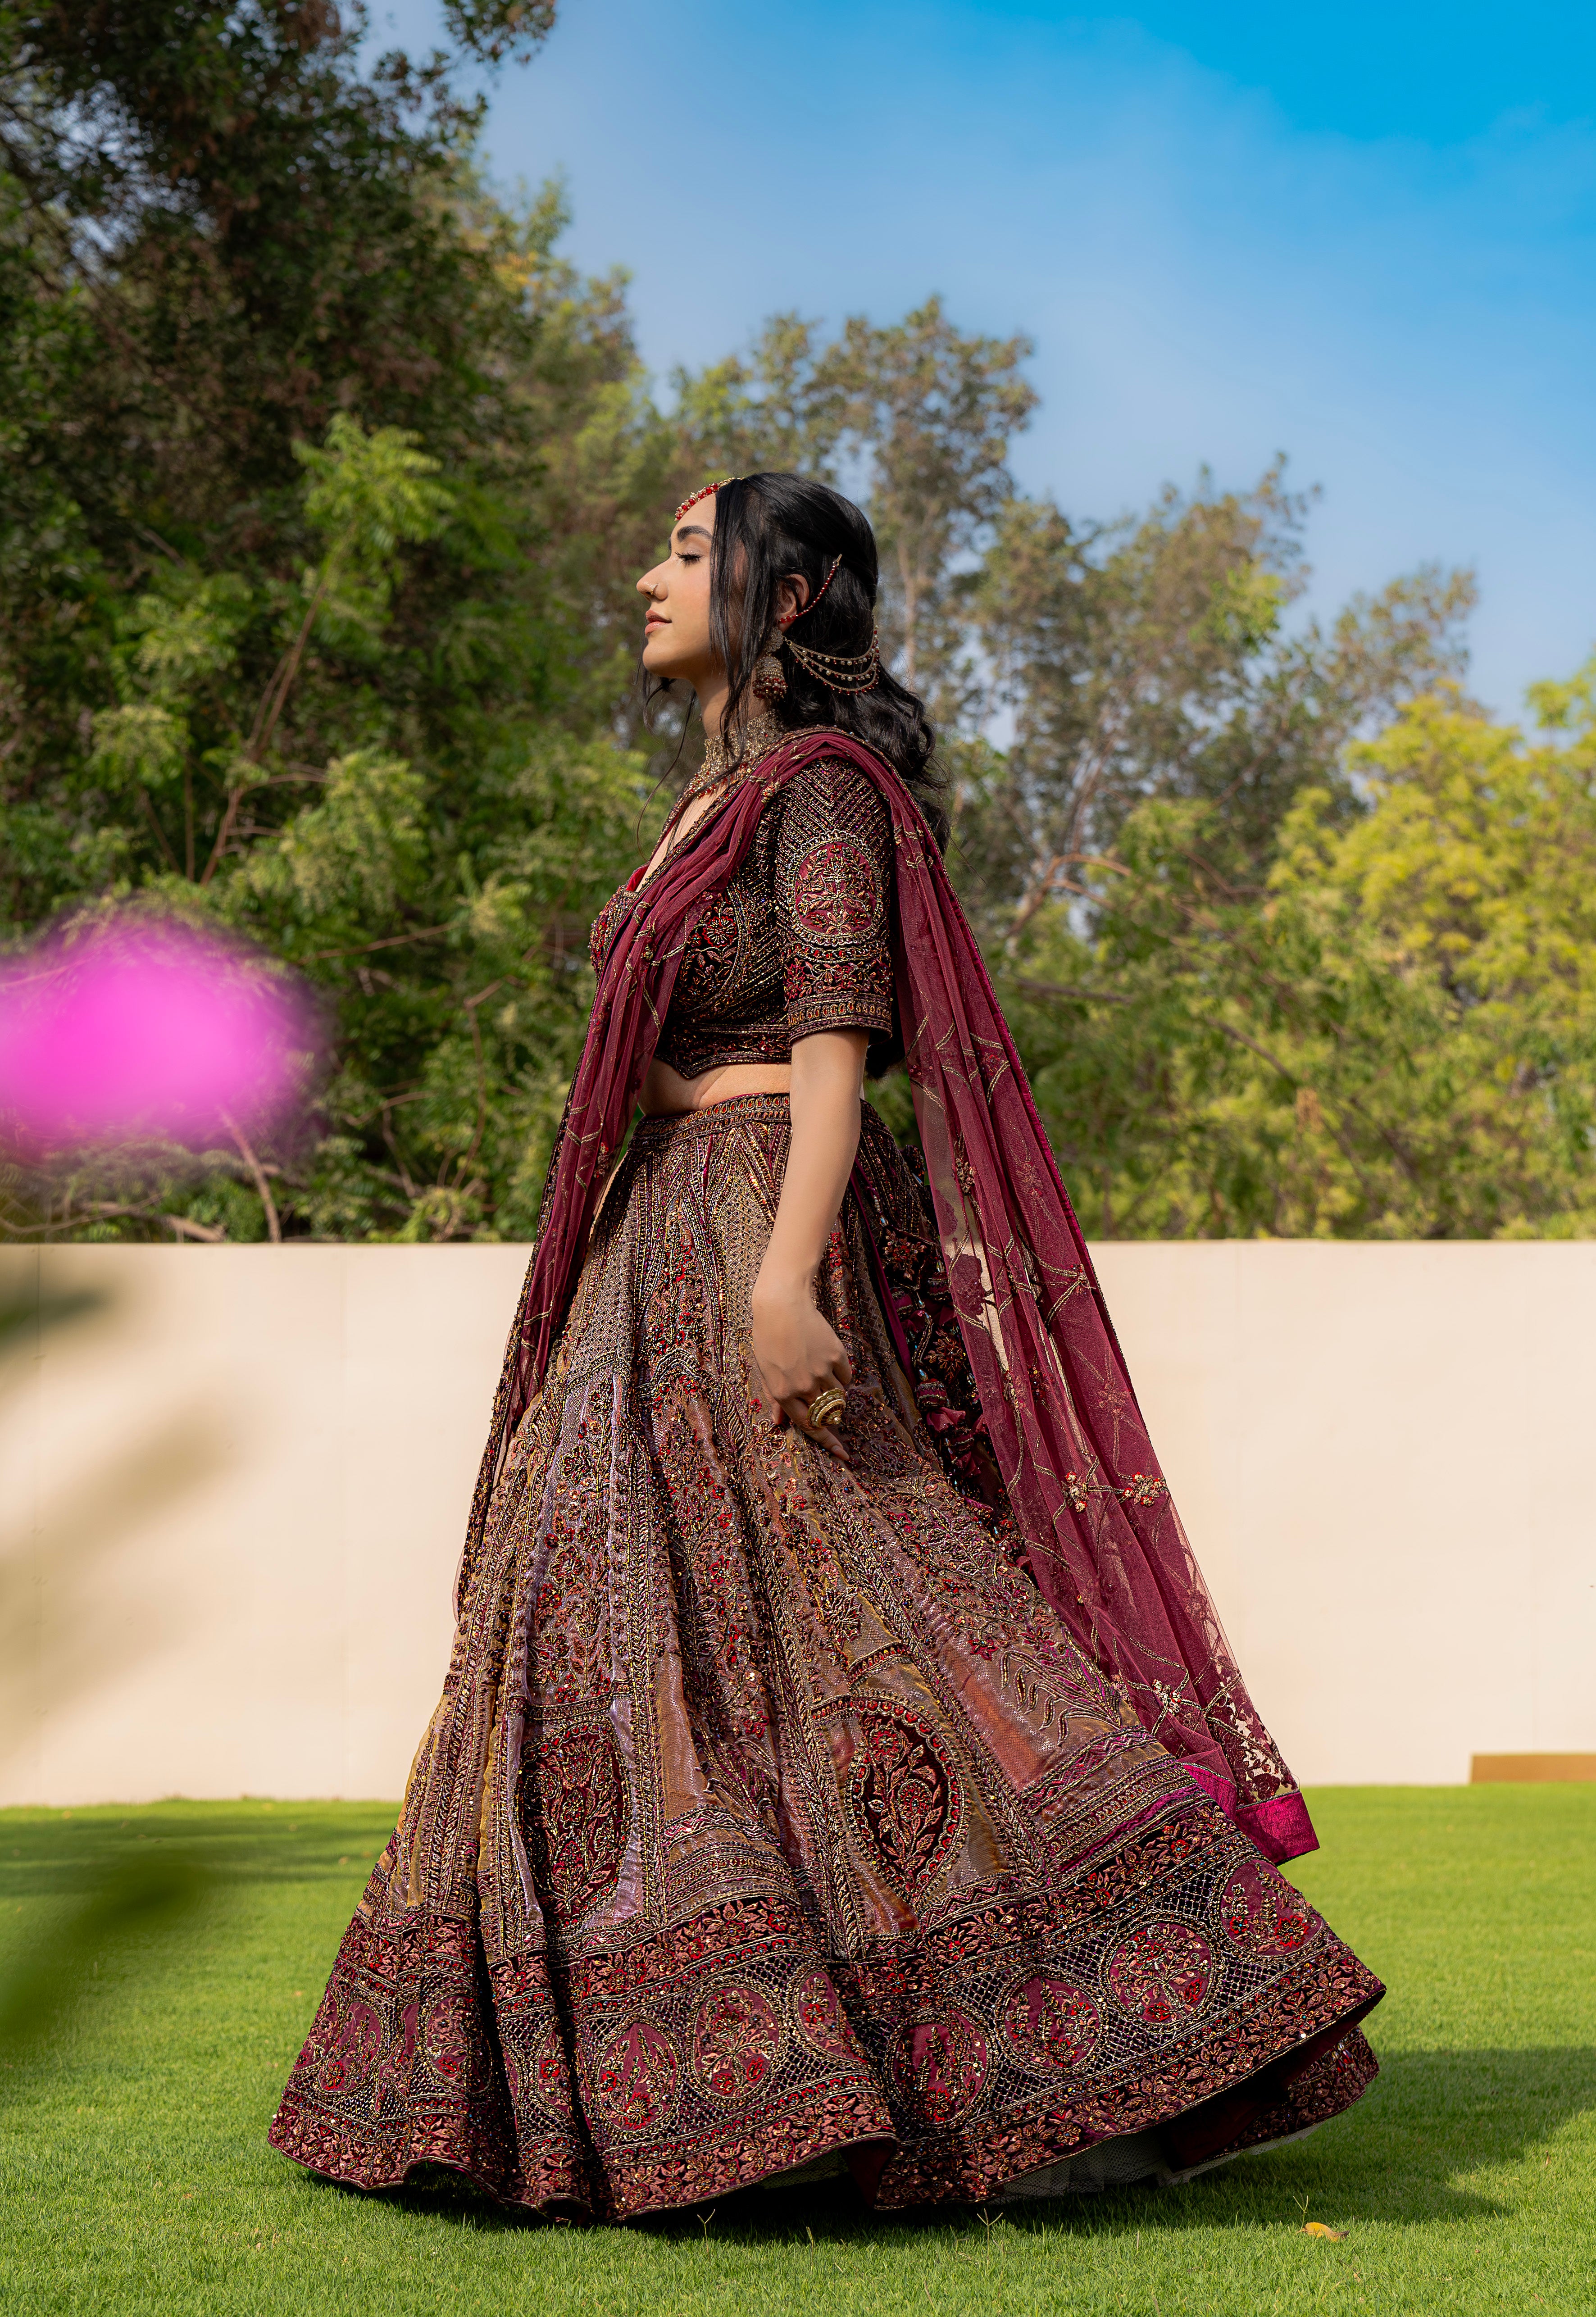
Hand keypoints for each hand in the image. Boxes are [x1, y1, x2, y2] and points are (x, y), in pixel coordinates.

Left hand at [750, 1268, 851, 1459]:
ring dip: (834, 1391)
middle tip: (832, 1406)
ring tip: (820, 1370)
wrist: (782, 1305)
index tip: (842, 1453)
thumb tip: (778, 1424)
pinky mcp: (836, 1356)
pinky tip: (827, 1357)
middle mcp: (803, 1387)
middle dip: (832, 1415)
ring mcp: (821, 1372)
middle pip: (827, 1414)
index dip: (827, 1441)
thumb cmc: (768, 1337)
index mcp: (783, 1394)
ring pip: (838, 1396)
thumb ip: (775, 1399)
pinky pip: (847, 1376)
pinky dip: (841, 1373)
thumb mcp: (765, 1370)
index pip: (810, 1427)